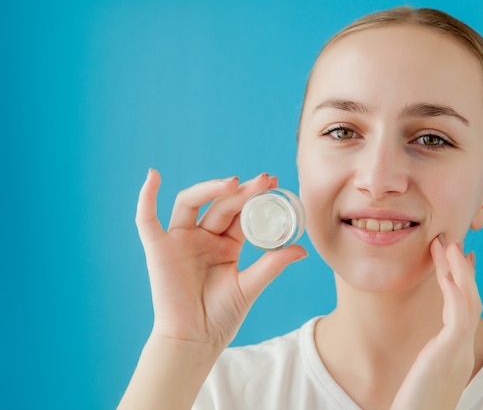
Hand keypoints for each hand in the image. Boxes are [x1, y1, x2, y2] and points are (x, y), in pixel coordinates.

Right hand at [135, 170, 307, 348]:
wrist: (196, 340)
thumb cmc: (221, 316)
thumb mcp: (250, 286)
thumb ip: (272, 264)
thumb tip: (302, 249)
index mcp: (225, 244)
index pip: (240, 212)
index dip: (255, 197)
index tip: (274, 183)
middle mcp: (202, 236)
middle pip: (220, 204)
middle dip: (242, 191)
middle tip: (264, 180)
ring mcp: (180, 240)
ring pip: (191, 202)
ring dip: (210, 189)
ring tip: (235, 184)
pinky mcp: (158, 249)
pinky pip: (146, 220)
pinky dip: (146, 197)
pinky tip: (153, 176)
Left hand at [390, 235, 480, 409]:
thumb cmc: (416, 408)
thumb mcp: (424, 378)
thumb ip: (430, 361)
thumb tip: (428, 351)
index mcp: (456, 354)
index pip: (464, 310)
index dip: (463, 283)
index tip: (460, 260)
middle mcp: (461, 351)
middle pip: (468, 300)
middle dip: (460, 269)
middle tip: (453, 242)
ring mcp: (458, 353)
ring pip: (467, 302)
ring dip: (458, 271)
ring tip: (449, 245)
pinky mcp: (448, 355)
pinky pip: (458, 317)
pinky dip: (454, 292)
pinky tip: (446, 273)